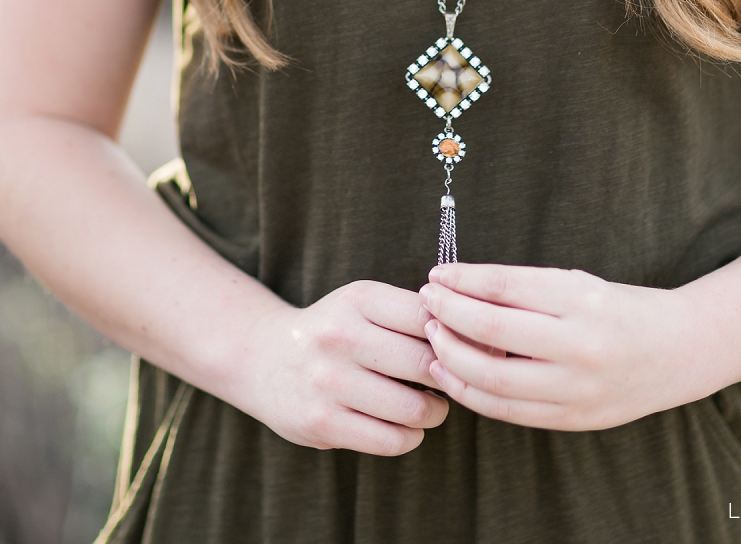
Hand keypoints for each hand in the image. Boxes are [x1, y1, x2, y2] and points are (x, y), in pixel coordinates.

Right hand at [233, 280, 448, 454]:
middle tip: (454, 381)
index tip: (469, 348)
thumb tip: (476, 337)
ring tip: (432, 405)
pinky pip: (391, 441)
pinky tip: (406, 426)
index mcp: (358, 299)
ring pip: (413, 408)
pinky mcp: (322, 423)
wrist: (264, 359)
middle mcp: (341, 336)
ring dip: (434, 412)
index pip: (429, 317)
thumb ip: (411, 314)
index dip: (458, 336)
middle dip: (450, 377)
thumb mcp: (363, 305)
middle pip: (426, 363)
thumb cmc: (334, 331)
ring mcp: (329, 382)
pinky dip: (410, 437)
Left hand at [419, 263, 693, 430]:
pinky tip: (451, 373)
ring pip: (493, 379)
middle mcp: (580, 344)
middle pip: (492, 333)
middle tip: (426, 302)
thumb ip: (525, 291)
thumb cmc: (621, 308)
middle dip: (448, 316)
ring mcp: (577, 388)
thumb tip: (460, 288)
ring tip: (433, 337)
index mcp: (582, 298)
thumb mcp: (579, 284)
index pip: (504, 287)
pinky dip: (472, 393)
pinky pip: (508, 410)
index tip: (436, 274)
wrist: (679, 351)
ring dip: (451, 357)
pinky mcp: (573, 419)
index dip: (462, 280)